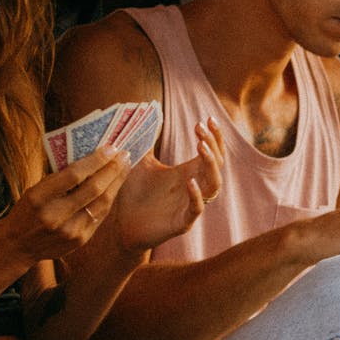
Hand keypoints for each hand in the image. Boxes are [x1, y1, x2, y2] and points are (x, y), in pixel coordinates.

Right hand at [0, 147, 128, 263]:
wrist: (19, 245)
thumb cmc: (27, 210)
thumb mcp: (34, 191)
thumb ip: (59, 179)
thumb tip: (91, 158)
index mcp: (38, 197)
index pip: (73, 175)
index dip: (96, 161)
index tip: (111, 148)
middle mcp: (54, 215)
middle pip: (93, 189)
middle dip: (112, 169)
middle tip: (124, 154)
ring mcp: (69, 230)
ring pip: (102, 203)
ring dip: (116, 183)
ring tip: (124, 167)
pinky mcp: (80, 240)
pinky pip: (100, 215)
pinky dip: (109, 198)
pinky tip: (115, 185)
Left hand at [107, 118, 226, 251]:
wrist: (121, 225)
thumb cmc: (133, 194)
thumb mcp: (140, 162)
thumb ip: (147, 141)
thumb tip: (145, 114)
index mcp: (188, 172)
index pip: (212, 152)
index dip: (214, 136)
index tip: (206, 118)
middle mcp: (194, 187)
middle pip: (218, 164)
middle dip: (213, 144)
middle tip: (200, 128)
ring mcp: (190, 205)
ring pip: (214, 185)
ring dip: (211, 165)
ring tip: (201, 148)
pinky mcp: (182, 222)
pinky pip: (196, 209)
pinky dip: (196, 195)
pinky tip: (190, 181)